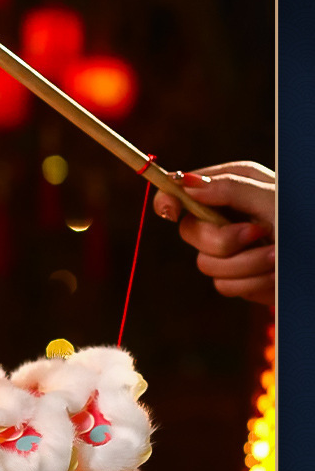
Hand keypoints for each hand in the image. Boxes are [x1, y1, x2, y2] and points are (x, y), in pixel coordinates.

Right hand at [153, 161, 274, 305]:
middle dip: (223, 241)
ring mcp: (234, 250)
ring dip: (247, 265)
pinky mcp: (241, 279)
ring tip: (278, 258)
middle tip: (257, 234)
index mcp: (232, 187)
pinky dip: (254, 283)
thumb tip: (185, 183)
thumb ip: (228, 188)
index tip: (168, 210)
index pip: (183, 191)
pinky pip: (227, 287)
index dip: (169, 199)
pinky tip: (276, 276)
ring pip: (207, 266)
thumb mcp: (271, 198)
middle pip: (190, 232)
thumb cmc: (303, 221)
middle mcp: (228, 217)